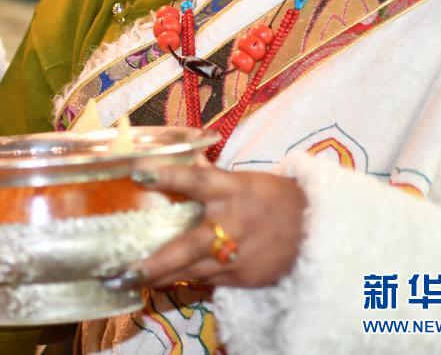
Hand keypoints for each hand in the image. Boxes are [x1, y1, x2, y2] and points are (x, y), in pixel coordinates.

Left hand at [104, 164, 305, 290]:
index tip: (139, 173)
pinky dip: (186, 281)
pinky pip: (208, 281)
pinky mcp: (243, 278)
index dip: (168, 175)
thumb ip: (211, 177)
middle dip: (159, 260)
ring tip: (131, 280)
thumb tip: (181, 157)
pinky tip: (161, 284)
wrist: (313, 229)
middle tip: (128, 269)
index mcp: (232, 189)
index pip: (196, 179)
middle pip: (190, 244)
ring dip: (162, 276)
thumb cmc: (273, 198)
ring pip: (194, 270)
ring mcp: (238, 255)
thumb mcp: (244, 180)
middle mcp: (233, 222)